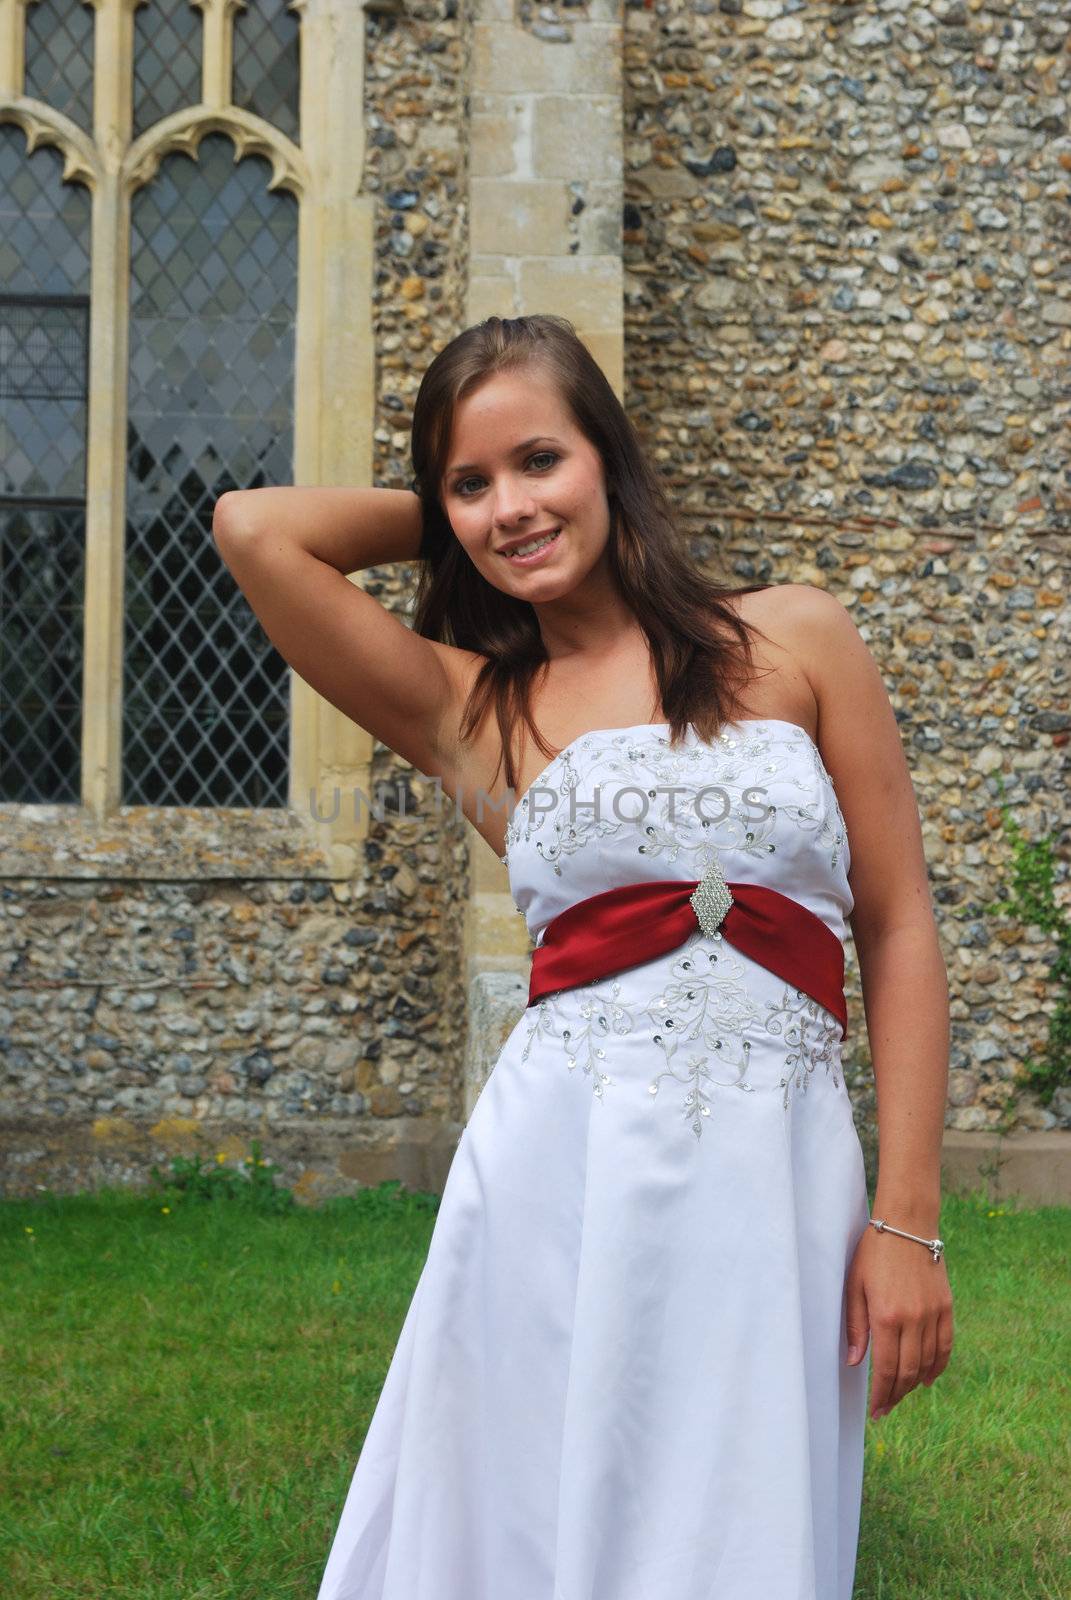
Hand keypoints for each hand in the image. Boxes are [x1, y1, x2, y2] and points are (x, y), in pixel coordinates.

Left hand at [844, 1221, 953, 1419]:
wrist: (906, 1224)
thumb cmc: (873, 1252)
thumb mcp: (854, 1285)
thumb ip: (856, 1326)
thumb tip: (855, 1363)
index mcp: (886, 1316)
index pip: (886, 1368)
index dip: (882, 1394)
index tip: (876, 1410)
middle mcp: (913, 1319)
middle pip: (908, 1371)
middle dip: (896, 1394)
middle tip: (886, 1408)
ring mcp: (932, 1313)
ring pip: (927, 1362)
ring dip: (914, 1384)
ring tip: (901, 1394)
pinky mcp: (946, 1306)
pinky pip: (945, 1345)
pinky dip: (938, 1366)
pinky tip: (927, 1378)